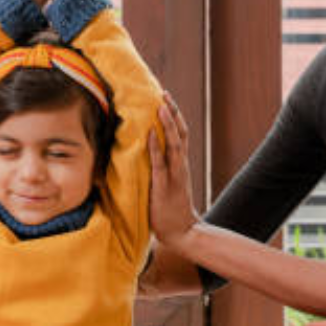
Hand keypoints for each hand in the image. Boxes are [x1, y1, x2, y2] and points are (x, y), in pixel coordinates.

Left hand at [148, 92, 200, 247]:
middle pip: (180, 133)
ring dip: (167, 124)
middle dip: (173, 112)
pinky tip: (149, 134)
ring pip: (174, 144)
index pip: (180, 134)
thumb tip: (144, 155)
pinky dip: (155, 147)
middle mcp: (180, 166)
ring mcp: (174, 175)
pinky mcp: (164, 186)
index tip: (165, 99)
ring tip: (160, 106)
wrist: (182, 232)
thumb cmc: (170, 210)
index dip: (174, 116)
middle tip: (164, 93)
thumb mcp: (166, 184)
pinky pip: (160, 164)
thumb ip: (159, 169)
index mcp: (180, 164)